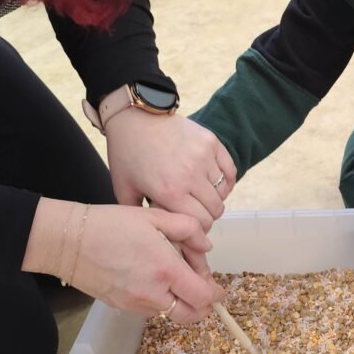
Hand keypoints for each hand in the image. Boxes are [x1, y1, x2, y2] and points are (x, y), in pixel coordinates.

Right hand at [24, 199, 223, 322]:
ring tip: (177, 278)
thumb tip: (206, 248)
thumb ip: (187, 230)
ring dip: (181, 302)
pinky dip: (161, 300)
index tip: (219, 288)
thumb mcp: (155, 216)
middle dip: (203, 307)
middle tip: (205, 291)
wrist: (69, 242)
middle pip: (190, 315)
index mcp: (166, 270)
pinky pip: (151, 309)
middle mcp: (153, 293)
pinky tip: (155, 280)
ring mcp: (136, 304)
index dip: (215, 294)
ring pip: (171, 313)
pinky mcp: (121, 307)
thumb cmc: (111, 224)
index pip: (202, 296)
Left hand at [105, 111, 236, 231]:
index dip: (198, 230)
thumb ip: (140, 216)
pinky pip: (230, 171)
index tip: (191, 226)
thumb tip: (153, 236)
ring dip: (216, 198)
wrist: (135, 118)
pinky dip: (226, 180)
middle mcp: (190, 176)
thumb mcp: (124, 189)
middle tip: (197, 212)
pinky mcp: (211, 142)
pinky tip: (214, 182)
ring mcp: (203, 157)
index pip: (200, 223)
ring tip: (203, 196)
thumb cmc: (128, 155)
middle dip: (208, 216)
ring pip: (223, 192)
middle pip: (215, 210)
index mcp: (169, 192)